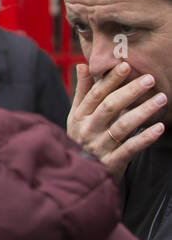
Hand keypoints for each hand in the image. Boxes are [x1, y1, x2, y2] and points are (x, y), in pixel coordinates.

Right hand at [67, 61, 165, 180]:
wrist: (79, 175)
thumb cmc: (81, 139)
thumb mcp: (77, 116)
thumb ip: (82, 92)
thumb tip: (82, 65)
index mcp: (79, 117)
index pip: (95, 94)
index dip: (110, 80)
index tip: (126, 66)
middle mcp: (87, 130)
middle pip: (110, 107)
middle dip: (130, 91)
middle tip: (150, 79)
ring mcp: (99, 146)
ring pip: (122, 126)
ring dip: (143, 111)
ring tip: (161, 99)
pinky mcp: (112, 162)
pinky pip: (130, 148)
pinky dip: (145, 138)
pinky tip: (159, 127)